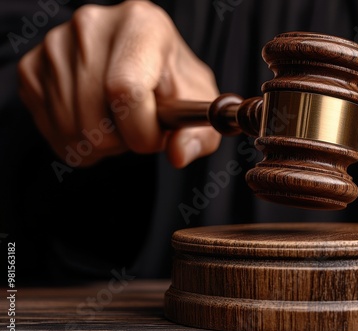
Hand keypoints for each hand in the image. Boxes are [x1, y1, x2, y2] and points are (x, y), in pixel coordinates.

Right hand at [18, 1, 220, 167]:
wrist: (143, 68)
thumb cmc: (171, 85)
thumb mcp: (196, 108)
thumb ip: (198, 135)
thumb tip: (178, 153)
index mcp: (142, 24)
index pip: (126, 90)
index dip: (141, 130)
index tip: (154, 138)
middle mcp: (93, 25)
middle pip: (94, 117)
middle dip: (122, 142)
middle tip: (137, 128)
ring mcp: (57, 44)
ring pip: (70, 128)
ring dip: (100, 144)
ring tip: (118, 123)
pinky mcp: (34, 67)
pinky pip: (51, 129)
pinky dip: (76, 142)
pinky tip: (96, 123)